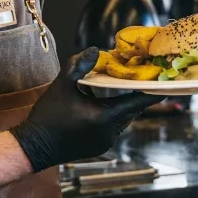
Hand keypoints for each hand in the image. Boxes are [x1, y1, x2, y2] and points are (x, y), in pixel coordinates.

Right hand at [11, 49, 164, 172]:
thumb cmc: (47, 116)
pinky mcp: (100, 147)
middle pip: (131, 111)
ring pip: (123, 120)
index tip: (163, 82)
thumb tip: (96, 50)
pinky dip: (113, 116)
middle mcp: (110, 132)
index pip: (137, 103)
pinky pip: (114, 128)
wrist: (34, 147)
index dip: (151, 92)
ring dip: (123, 106)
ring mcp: (106, 142)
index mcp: (105, 116)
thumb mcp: (61, 86)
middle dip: (134, 95)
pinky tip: (103, 105)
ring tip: (120, 89)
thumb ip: (79, 66)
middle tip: (137, 79)